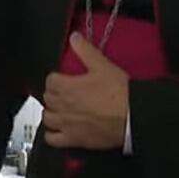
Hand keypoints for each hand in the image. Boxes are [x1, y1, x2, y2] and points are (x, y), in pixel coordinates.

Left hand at [43, 34, 129, 150]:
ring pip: (47, 117)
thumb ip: (85, 51)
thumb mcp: (102, 65)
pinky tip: (59, 129)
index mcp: (66, 86)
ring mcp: (66, 124)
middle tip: (64, 93)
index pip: (50, 80)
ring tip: (60, 110)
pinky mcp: (73, 139)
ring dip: (51, 112)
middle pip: (47, 98)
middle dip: (54, 94)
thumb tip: (74, 38)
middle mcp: (62, 106)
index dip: (57, 78)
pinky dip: (52, 134)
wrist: (131, 117)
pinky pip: (52, 139)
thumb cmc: (119, 92)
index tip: (64, 78)